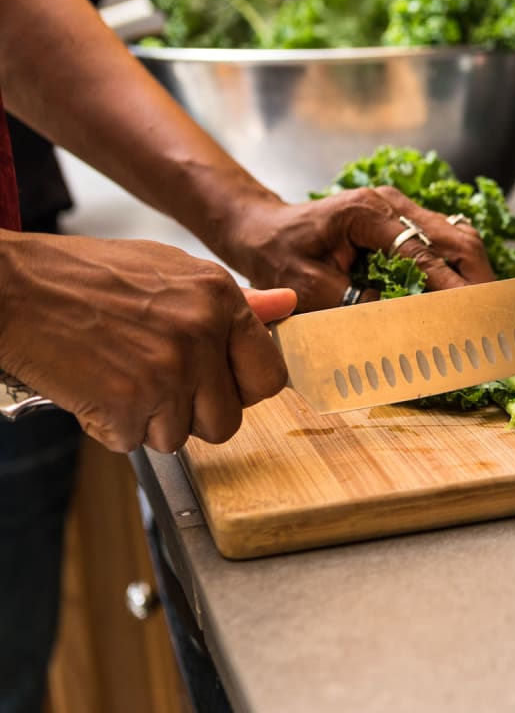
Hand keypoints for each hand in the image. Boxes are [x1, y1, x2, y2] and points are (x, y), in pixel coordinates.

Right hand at [0, 232, 293, 452]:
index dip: (243, 390)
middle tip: (156, 383)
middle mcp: (200, 336)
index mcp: (219, 300)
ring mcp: (165, 372)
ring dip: (149, 421)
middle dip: (193, 414)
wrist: (11, 288)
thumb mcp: (170, 270)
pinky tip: (94, 387)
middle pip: (227, 421)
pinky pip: (133, 442)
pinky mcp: (125, 404)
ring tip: (119, 377)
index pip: (269, 376)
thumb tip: (287, 304)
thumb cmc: (86, 277)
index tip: (221, 386)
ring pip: (180, 437)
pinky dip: (111, 426)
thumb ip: (234, 301)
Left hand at [215, 188, 495, 312]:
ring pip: (458, 237)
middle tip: (494, 315)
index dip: (450, 285)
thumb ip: (352, 302)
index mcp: (366, 213)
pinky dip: (462, 270)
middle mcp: (391, 204)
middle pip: (455, 236)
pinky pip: (445, 243)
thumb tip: (398, 320)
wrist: (263, 229)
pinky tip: (470, 297)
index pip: (422, 251)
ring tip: (489, 309)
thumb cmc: (278, 254)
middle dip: (479, 277)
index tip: (470, 314)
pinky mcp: (404, 222)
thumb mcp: (306, 287)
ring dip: (476, 273)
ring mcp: (401, 210)